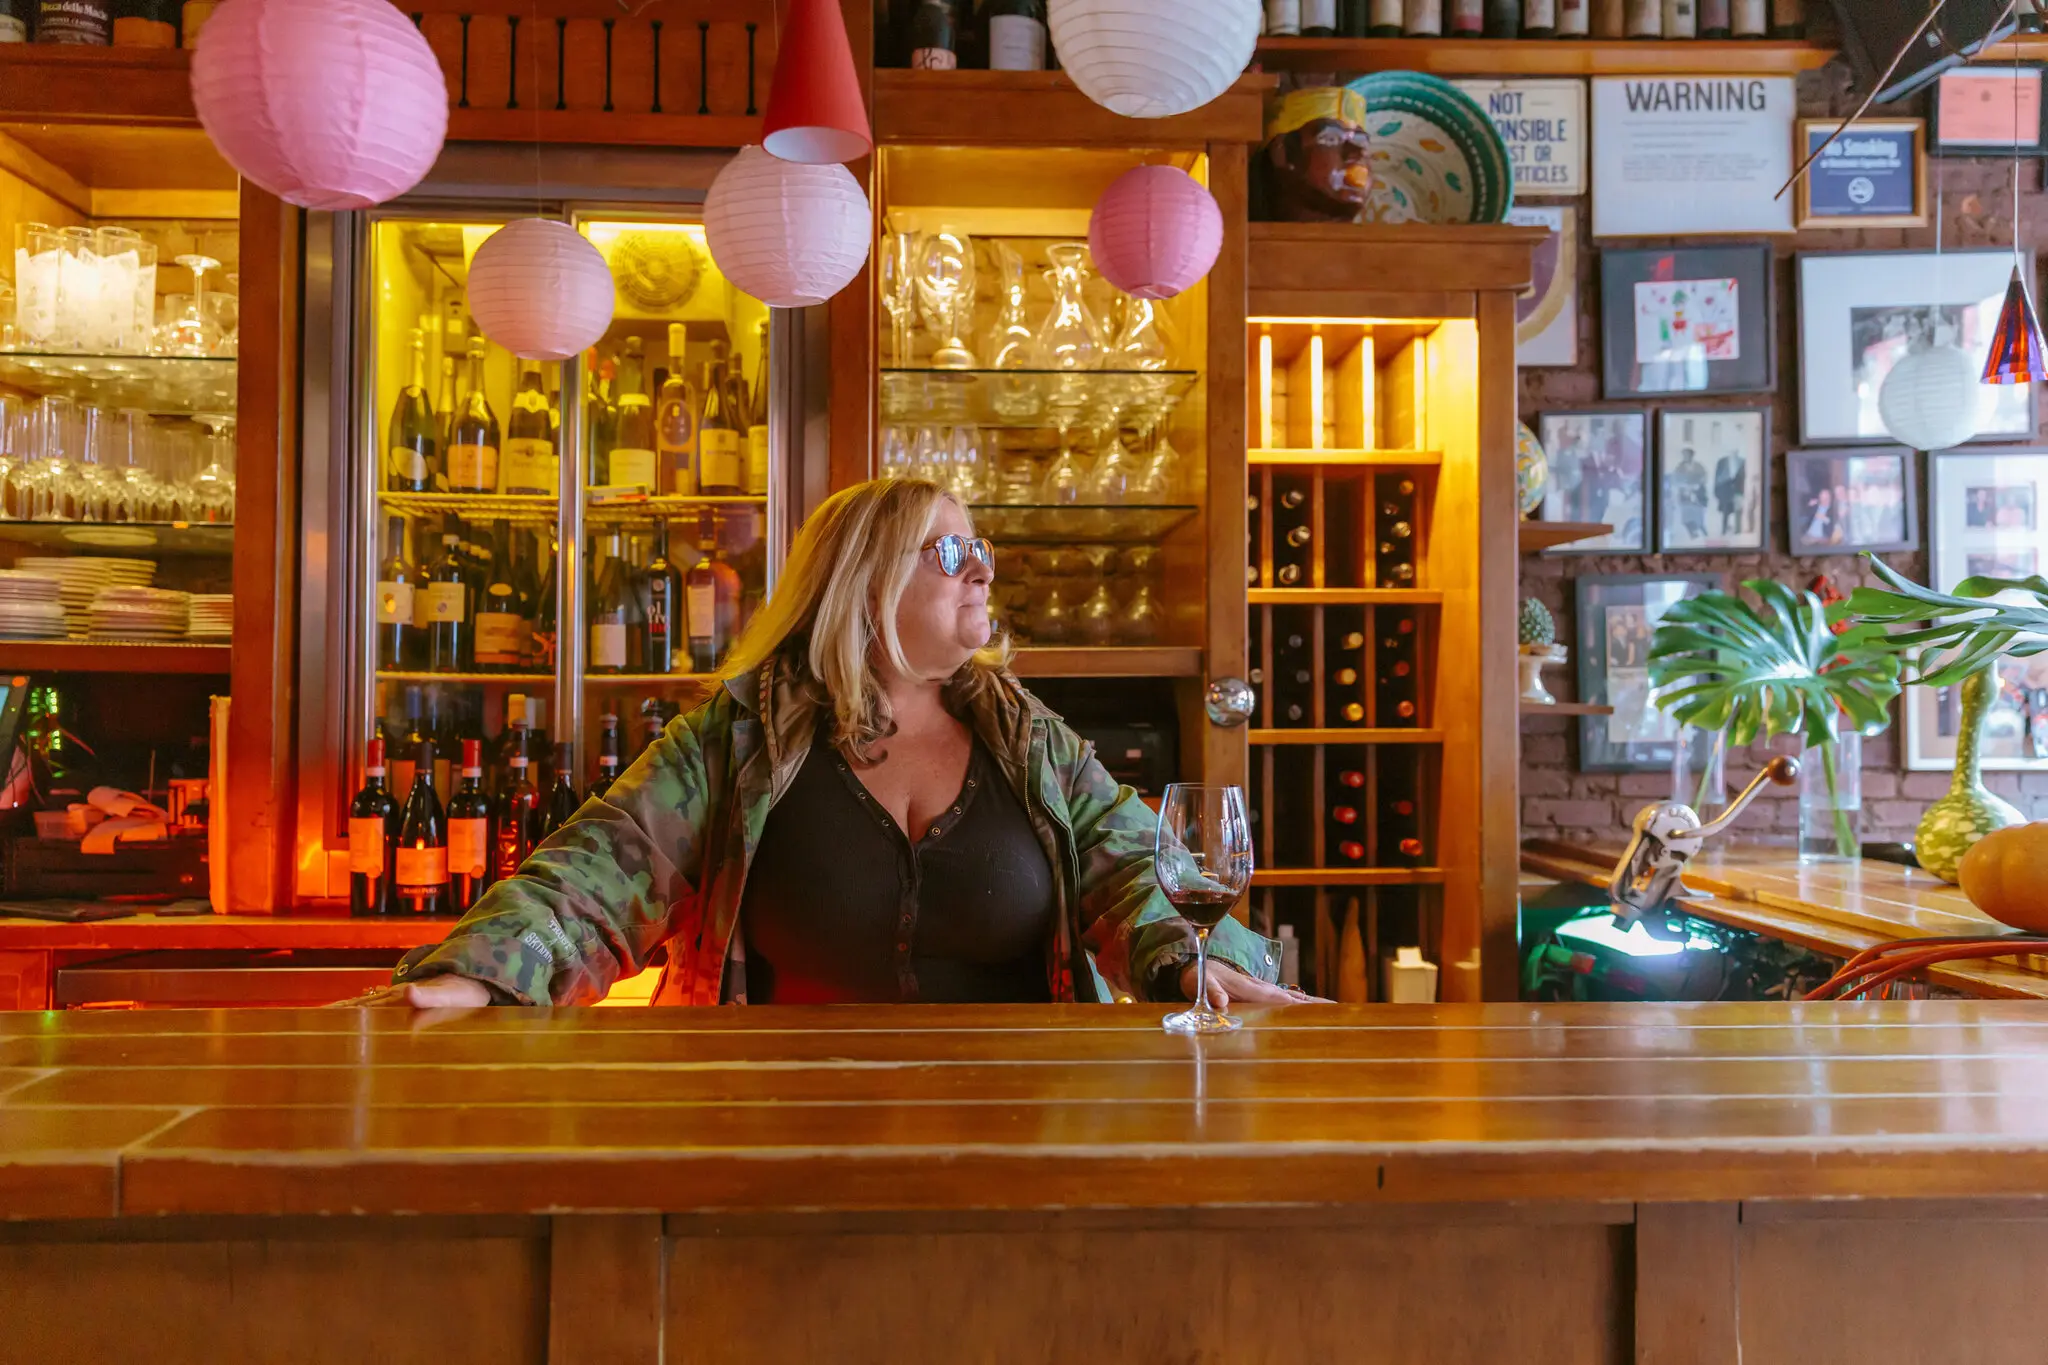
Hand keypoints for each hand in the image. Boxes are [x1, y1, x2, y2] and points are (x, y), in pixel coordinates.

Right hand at [335, 975, 493, 1008]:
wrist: (480, 977)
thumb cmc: (466, 991)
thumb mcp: (450, 995)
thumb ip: (430, 995)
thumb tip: (409, 992)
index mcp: (402, 995)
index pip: (367, 1004)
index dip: (345, 1009)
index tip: (322, 1014)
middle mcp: (398, 994)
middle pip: (362, 1003)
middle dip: (339, 1010)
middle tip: (311, 1018)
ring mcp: (402, 996)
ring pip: (368, 1003)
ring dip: (348, 1010)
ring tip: (326, 1015)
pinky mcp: (409, 999)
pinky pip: (381, 1005)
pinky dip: (364, 1010)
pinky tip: (358, 1012)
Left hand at [1179, 959, 1324, 1007]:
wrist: (1194, 963)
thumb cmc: (1198, 976)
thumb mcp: (1200, 983)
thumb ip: (1210, 991)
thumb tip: (1220, 1002)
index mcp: (1252, 990)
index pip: (1282, 999)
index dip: (1301, 1005)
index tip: (1322, 1010)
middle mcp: (1261, 988)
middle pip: (1294, 998)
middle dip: (1316, 1004)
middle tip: (1339, 1010)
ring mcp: (1261, 988)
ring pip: (1292, 996)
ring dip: (1311, 1003)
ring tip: (1332, 1008)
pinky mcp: (1258, 991)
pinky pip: (1283, 997)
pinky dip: (1298, 1001)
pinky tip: (1305, 1004)